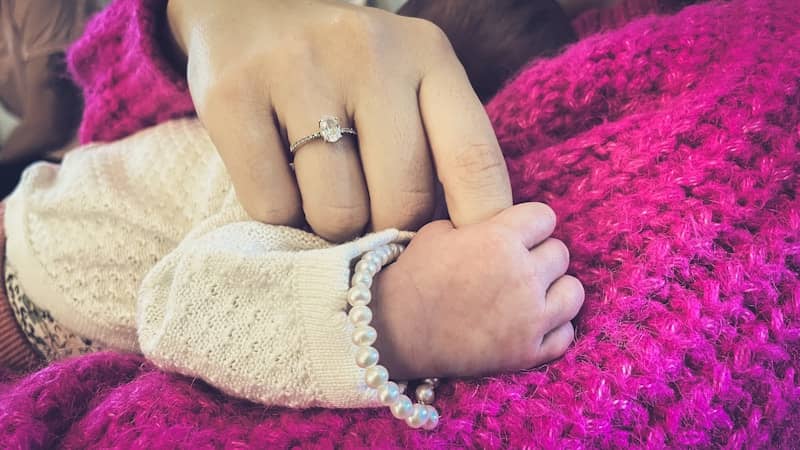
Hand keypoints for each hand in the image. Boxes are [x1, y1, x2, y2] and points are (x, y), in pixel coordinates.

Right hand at [167, 0, 511, 241]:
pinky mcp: (233, 97)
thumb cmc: (345, 68)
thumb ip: (438, 147)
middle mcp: (369, 55)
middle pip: (402, 200)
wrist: (247, 9)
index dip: (479, 225)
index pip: (473, 156)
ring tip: (324, 192)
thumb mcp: (408, 83)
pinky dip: (281, 215)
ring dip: (333, 226)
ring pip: (336, 212)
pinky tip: (281, 180)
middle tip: (372, 216)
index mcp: (427, 55)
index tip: (469, 262)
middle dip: (390, 230)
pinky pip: (273, 207)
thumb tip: (459, 244)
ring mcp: (298, 71)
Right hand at [371, 203, 583, 379]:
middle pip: (560, 253)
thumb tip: (501, 221)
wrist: (394, 332)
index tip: (517, 234)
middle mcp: (521, 276)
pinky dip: (552, 329)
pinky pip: (565, 334)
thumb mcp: (439, 231)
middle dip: (539, 256)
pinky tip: (532, 323)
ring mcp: (529, 318)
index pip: (545, 217)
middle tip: (515, 266)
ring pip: (573, 292)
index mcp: (499, 239)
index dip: (530, 225)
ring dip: (555, 290)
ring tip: (532, 293)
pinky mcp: (527, 353)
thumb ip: (480, 223)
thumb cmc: (413, 278)